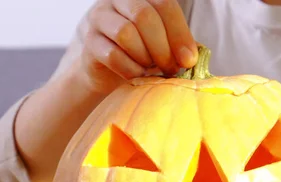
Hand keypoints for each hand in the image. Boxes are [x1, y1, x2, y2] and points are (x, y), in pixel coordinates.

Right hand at [77, 0, 198, 92]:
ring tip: (151, 70)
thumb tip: (191, 56)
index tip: (189, 60)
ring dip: (144, 57)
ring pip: (125, 33)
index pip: (164, 4)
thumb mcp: (164, 44)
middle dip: (162, 48)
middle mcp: (118, 0)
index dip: (179, 33)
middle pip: (144, 15)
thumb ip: (178, 44)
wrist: (110, 73)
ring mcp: (100, 18)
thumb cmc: (143, 54)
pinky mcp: (89, 42)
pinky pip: (112, 54)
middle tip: (170, 69)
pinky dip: (130, 69)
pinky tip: (137, 75)